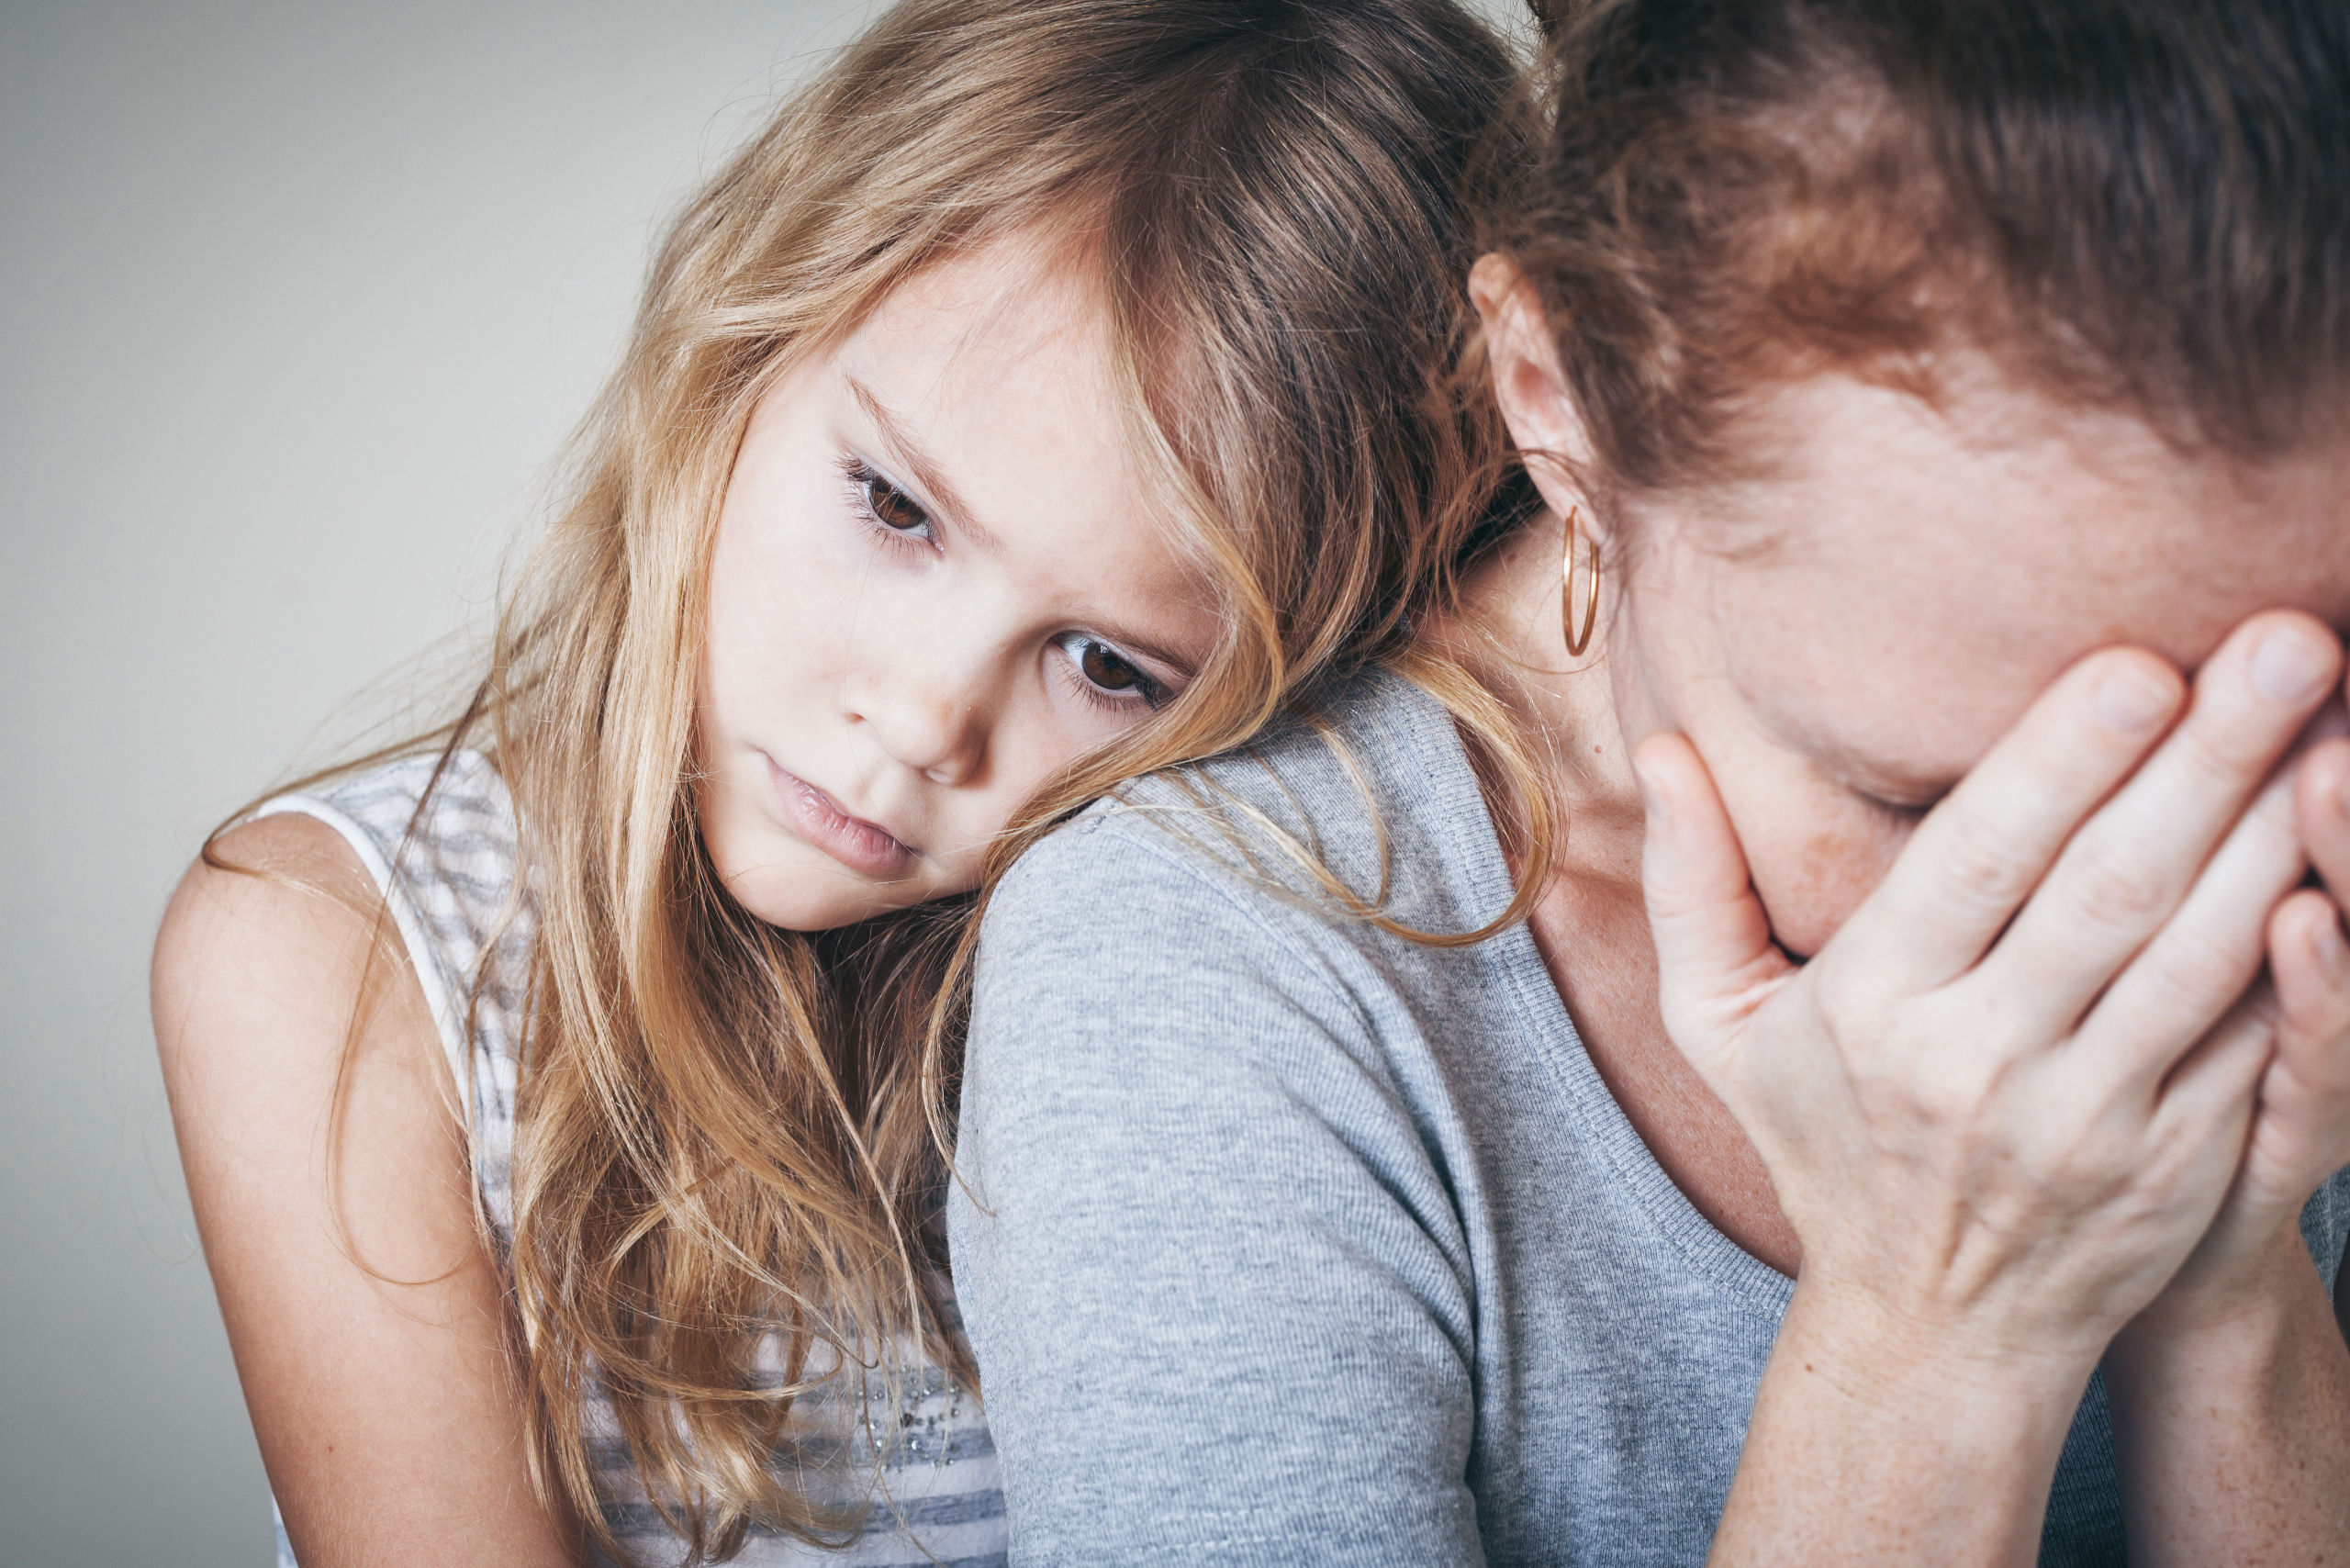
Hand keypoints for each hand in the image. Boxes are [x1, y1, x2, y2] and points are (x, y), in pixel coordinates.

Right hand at [1636, 612, 2342, 1381]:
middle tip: (2295, 641)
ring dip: (2281, 833)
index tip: (2142, 663)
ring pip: (2202, 956)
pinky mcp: (2180, 1165)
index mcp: (1872, 1007)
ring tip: (2337, 722)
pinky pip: (2253, 1040)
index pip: (1976, 865)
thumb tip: (1658, 750)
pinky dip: (2306, 950)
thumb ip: (1691, 885)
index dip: (2062, 762)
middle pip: (2111, 890)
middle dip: (2211, 758)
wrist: (1929, 1331)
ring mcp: (2092, 1122)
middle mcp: (1981, 1064)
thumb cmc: (1824, 1140)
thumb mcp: (1720, 1025)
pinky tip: (2338, 859)